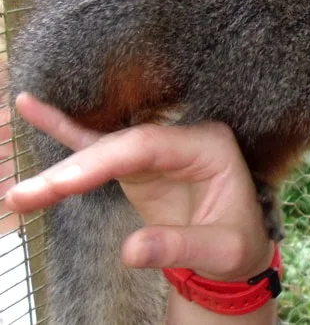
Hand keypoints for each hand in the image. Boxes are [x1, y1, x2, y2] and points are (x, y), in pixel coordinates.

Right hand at [3, 94, 272, 280]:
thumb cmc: (237, 244)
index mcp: (209, 146)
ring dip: (62, 171)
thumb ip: (180, 246)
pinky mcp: (139, 162)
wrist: (239, 250)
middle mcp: (182, 137)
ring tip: (19, 193)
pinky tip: (31, 107)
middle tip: (24, 196)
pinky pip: (99, 144)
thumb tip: (130, 251)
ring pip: (103, 149)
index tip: (62, 184)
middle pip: (119, 145)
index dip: (102, 161)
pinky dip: (66, 131)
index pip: (148, 145)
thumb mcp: (222, 250)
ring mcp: (159, 147)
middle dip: (71, 172)